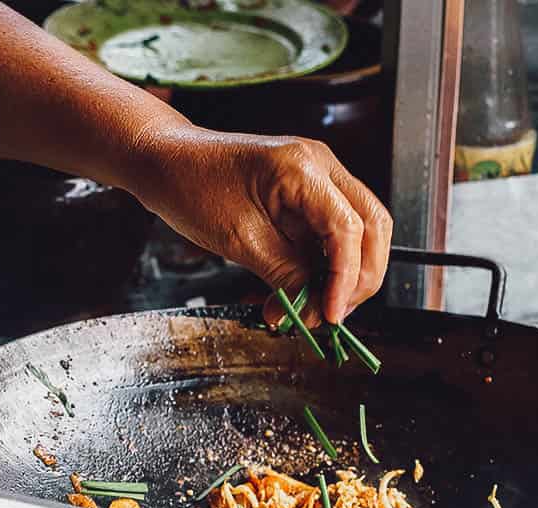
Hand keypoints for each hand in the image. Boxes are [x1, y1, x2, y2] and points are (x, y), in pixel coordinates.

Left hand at [131, 126, 392, 325]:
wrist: (165, 162)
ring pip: (358, 233)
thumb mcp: (239, 239)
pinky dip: (321, 268)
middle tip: (331, 316)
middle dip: (360, 279)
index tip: (330, 315)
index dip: (346, 279)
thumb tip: (313, 308)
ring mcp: (318, 179)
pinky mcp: (307, 195)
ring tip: (309, 311)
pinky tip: (298, 294)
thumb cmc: (192, 187)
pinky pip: (330, 236)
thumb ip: (284, 273)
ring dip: (341, 277)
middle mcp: (321, 166)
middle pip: (372, 227)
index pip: (349, 229)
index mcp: (304, 168)